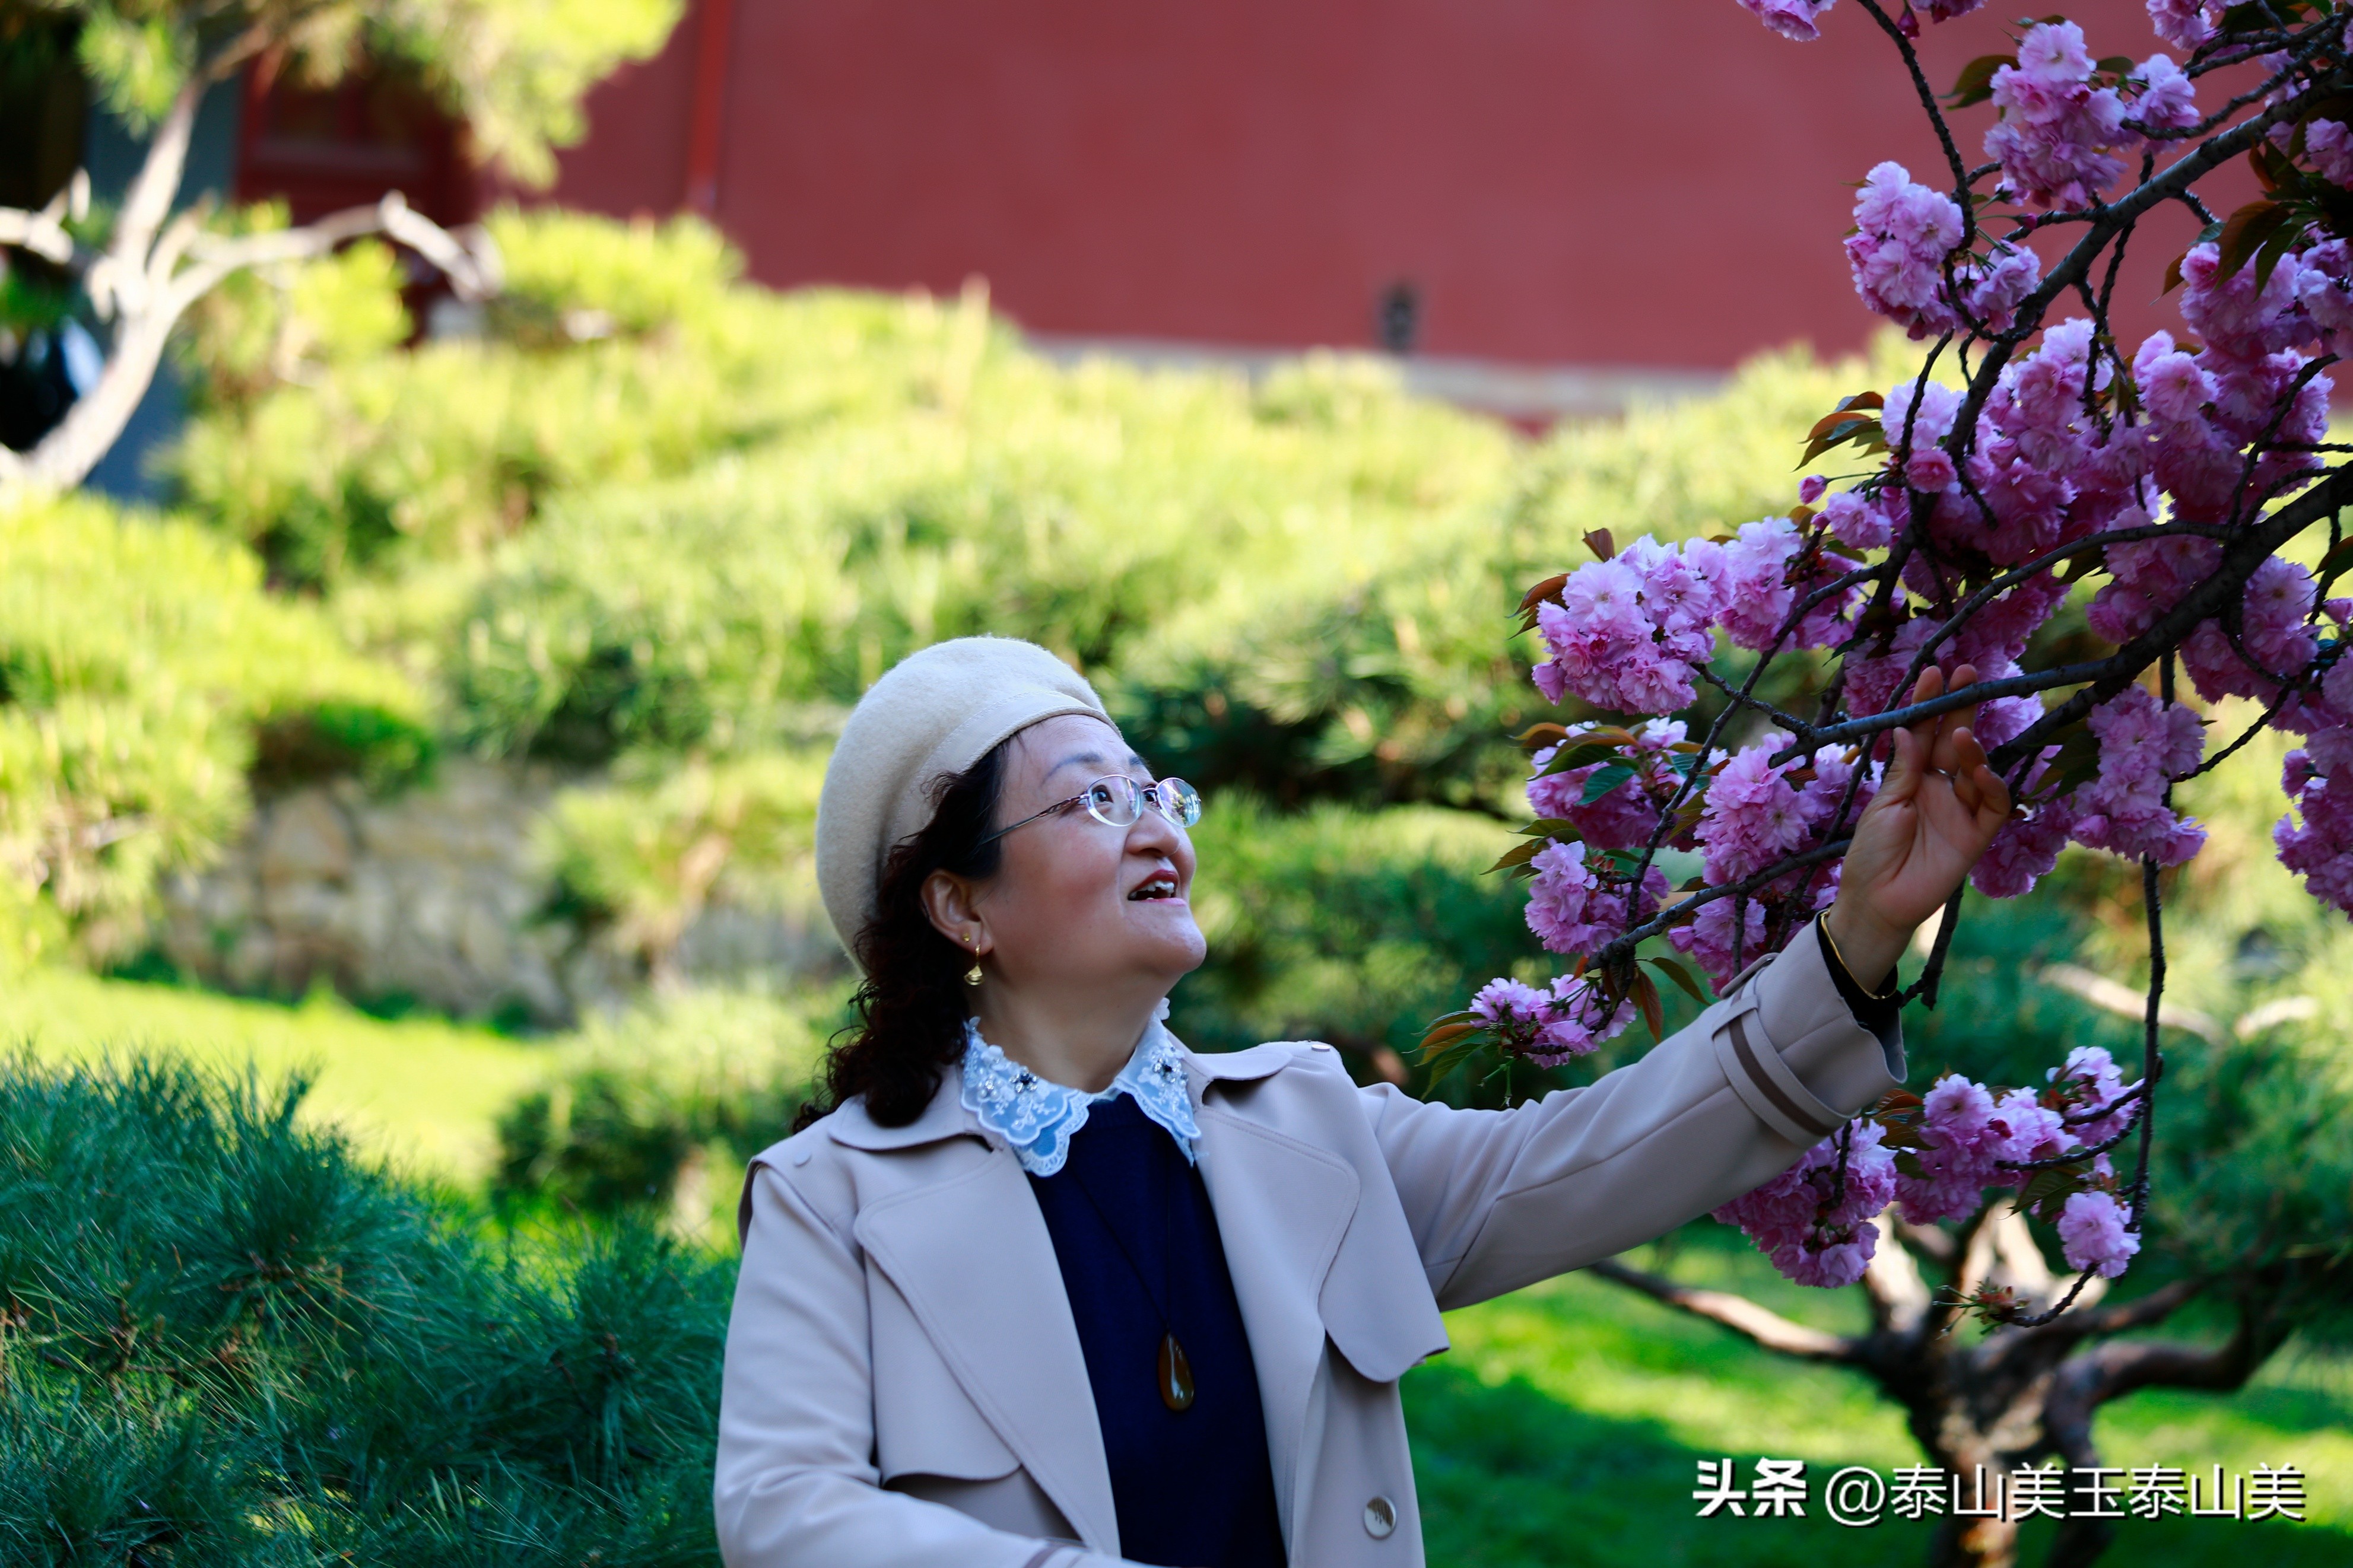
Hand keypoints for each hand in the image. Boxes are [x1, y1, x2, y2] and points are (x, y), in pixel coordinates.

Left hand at [1824, 662, 2013, 985]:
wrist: (1876, 901)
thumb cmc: (1871, 853)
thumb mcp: (1884, 805)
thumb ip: (1903, 769)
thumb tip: (1904, 727)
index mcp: (1911, 778)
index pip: (1924, 733)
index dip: (1930, 704)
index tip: (1935, 672)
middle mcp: (1938, 788)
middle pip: (1954, 742)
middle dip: (1961, 709)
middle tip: (1967, 674)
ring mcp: (1959, 811)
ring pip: (1975, 770)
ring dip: (1972, 749)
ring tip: (1962, 734)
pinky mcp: (1976, 836)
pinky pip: (1992, 806)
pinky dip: (1991, 786)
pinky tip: (1982, 771)